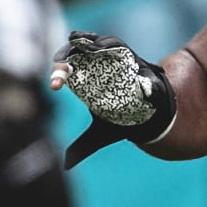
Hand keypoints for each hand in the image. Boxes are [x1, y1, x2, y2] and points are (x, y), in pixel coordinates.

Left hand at [51, 30, 175, 168]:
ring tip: (77, 40)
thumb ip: (81, 148)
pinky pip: (117, 46)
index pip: (66, 71)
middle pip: (76, 54)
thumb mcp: (100, 135)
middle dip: (67, 56)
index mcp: (85, 84)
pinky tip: (101, 45)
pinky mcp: (130, 58)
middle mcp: (96, 69)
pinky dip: (108, 44)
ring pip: (95, 44)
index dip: (59, 74)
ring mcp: (113, 61)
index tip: (55, 87)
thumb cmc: (123, 122)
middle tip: (62, 68)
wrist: (152, 117)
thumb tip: (64, 165)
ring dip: (86, 42)